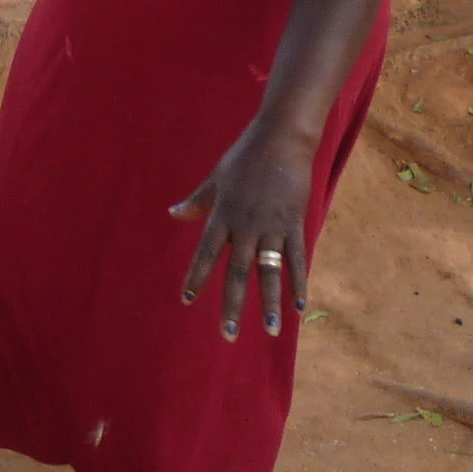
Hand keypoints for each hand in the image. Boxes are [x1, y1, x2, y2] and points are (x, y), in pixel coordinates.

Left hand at [171, 122, 315, 341]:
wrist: (280, 138)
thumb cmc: (245, 156)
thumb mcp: (217, 178)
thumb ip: (198, 200)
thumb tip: (173, 214)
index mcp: (223, 214)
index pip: (206, 252)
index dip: (196, 276)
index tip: (186, 300)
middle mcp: (245, 226)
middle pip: (236, 271)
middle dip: (231, 304)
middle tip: (228, 333)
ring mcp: (271, 227)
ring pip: (269, 272)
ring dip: (268, 302)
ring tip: (269, 330)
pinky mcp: (294, 224)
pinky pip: (296, 259)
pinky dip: (298, 282)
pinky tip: (299, 306)